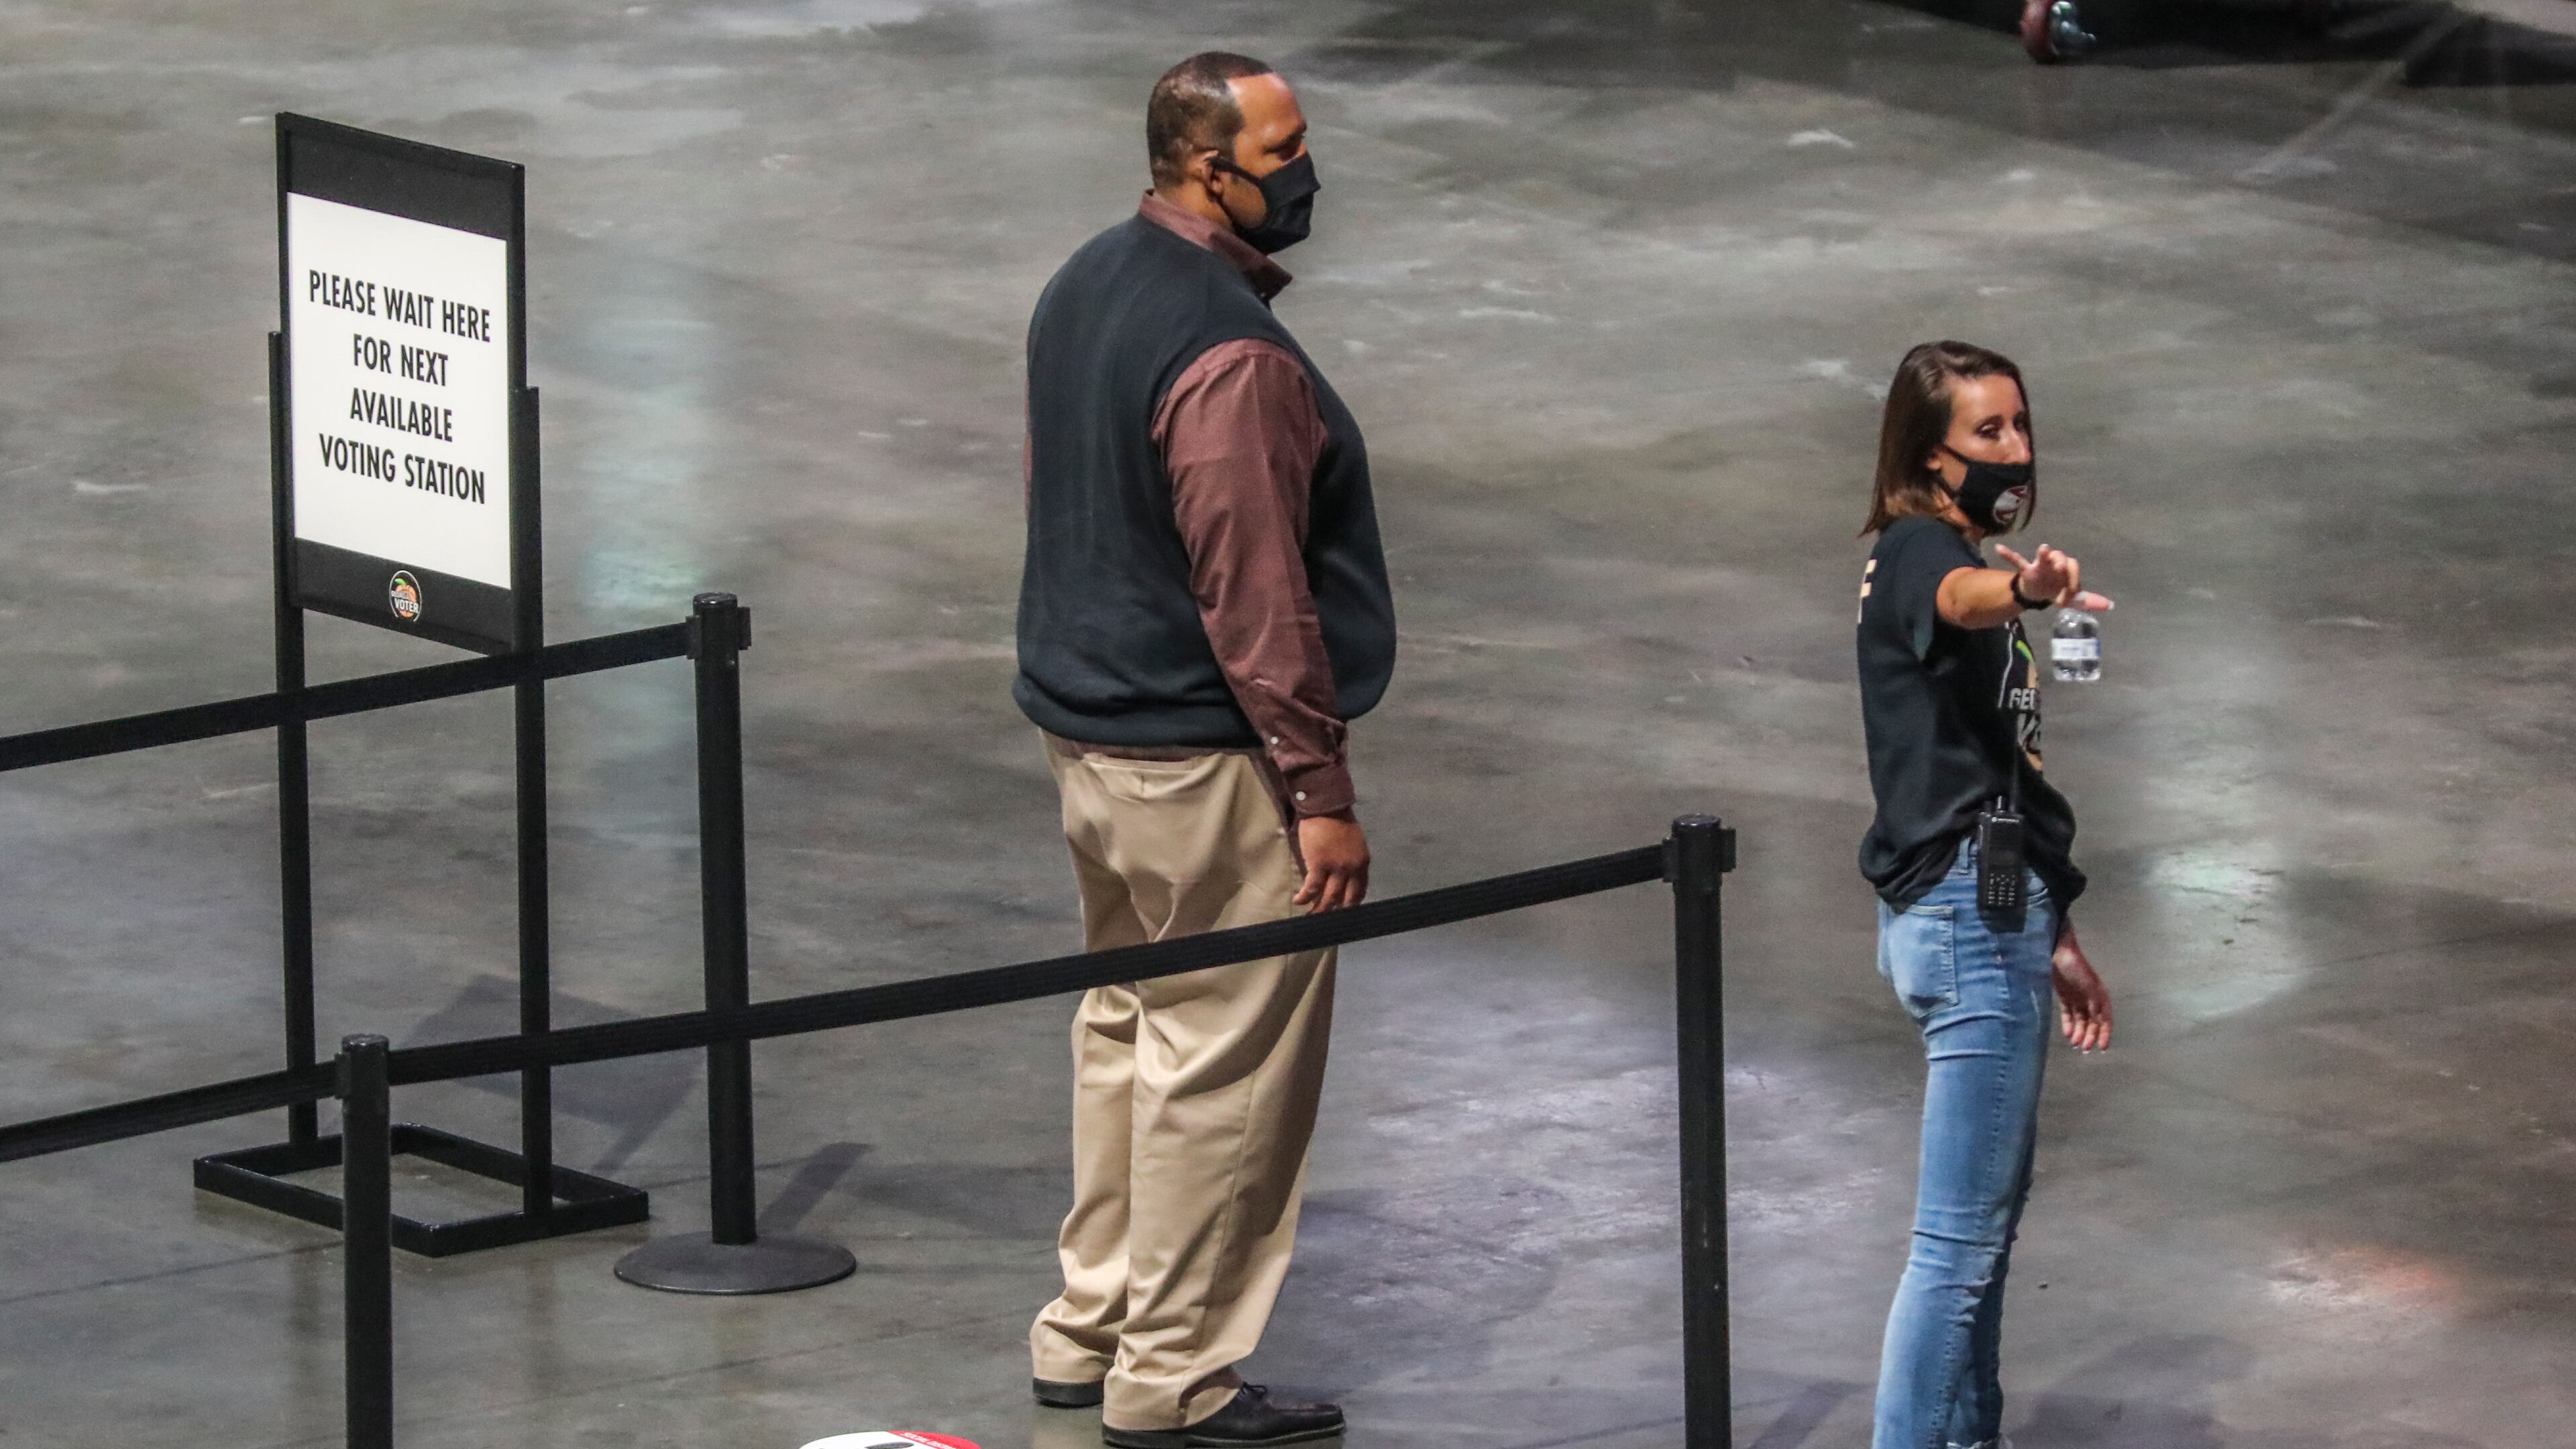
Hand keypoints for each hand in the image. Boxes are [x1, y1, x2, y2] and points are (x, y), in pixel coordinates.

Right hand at [1294, 810, 1369, 911]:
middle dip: (1336, 912)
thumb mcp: (1353, 843)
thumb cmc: (1338, 821)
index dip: (1351, 905)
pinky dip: (1305, 897)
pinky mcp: (1319, 865)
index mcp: (1362, 863)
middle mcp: (1352, 869)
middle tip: (1326, 921)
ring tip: (1311, 916)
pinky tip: (1298, 901)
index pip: (1360, 891)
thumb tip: (1342, 877)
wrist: (1326, 806)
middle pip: (1345, 899)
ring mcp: (1336, 868)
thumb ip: (1350, 861)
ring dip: (1319, 909)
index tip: (1343, 913)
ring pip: (1328, 897)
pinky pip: (1312, 888)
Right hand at [1995, 544, 2112, 612]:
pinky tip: (1999, 547)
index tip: (2072, 595)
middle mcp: (2055, 563)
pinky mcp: (2026, 570)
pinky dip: (2008, 554)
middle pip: (2061, 558)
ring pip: (2042, 557)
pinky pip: (2016, 560)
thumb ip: (2089, 601)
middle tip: (2061, 567)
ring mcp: (2039, 565)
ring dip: (2043, 554)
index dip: (2074, 580)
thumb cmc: (2056, 590)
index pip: (2073, 568)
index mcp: (2066, 568)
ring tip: (2044, 548)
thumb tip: (2110, 606)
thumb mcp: (2072, 598)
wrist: (2037, 592)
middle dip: (2062, 563)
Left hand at [2051, 927, 2111, 1052]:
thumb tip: (2099, 1023)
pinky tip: (2068, 1034)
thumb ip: (2095, 1005)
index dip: (2105, 1034)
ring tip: (2074, 1044)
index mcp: (2101, 997)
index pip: (2105, 1020)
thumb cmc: (2077, 969)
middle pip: (2093, 1023)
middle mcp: (2091, 1000)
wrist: (2058, 954)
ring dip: (2079, 1032)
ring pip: (2081, 1020)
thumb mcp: (2090, 987)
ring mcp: (2078, 999)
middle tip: (2084, 1048)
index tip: (2103, 1047)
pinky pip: (2069, 1014)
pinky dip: (2069, 1024)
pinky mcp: (2065, 997)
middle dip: (2090, 1036)